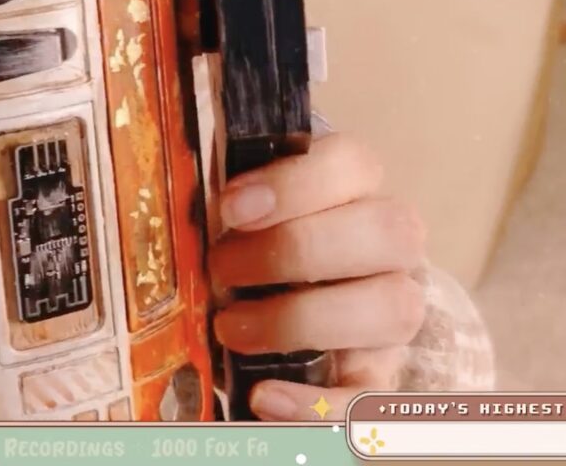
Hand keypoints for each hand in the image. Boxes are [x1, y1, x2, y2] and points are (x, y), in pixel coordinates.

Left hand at [209, 133, 426, 421]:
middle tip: (221, 268)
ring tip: (230, 329)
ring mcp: (393, 308)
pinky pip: (374, 395)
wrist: (274, 301)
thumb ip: (222, 204)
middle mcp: (389, 246)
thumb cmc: (249, 245)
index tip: (229, 208)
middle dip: (295, 250)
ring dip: (301, 320)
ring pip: (393, 308)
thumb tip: (171, 203)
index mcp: (354, 189)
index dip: (295, 183)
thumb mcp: (236, 215)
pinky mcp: (381, 372)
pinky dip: (317, 402)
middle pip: (390, 232)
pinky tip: (263, 398)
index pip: (353, 164)